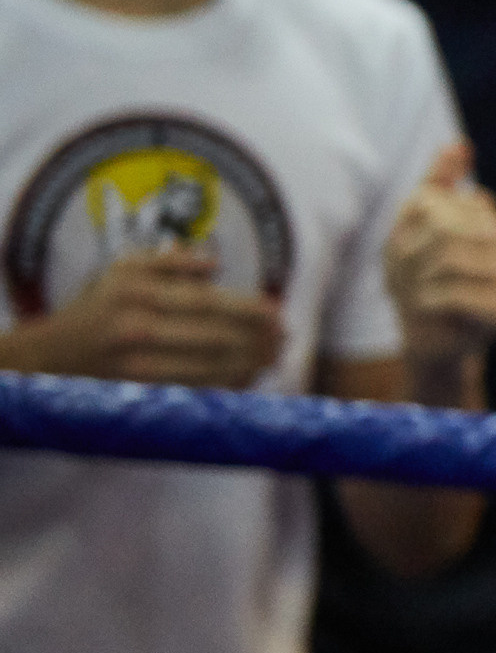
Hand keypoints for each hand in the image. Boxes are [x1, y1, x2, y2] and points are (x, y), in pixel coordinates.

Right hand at [31, 247, 282, 388]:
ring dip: (248, 366)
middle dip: (257, 340)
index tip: (279, 313)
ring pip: (206, 369)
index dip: (249, 310)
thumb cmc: (99, 303)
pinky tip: (247, 379)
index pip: (209, 303)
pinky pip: (191, 390)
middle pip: (213, 338)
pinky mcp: (137, 391)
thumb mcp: (125, 267)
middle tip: (286, 338)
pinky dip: (224, 386)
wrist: (51, 354)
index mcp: (139, 294)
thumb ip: (171, 261)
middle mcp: (137, 330)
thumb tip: (216, 266)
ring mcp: (136, 365)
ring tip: (274, 359)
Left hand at [384, 142, 495, 373]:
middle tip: (402, 271)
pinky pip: (460, 294)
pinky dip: (430, 300)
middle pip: (449, 227)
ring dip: (418, 276)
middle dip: (414, 250)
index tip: (405, 238)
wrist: (424, 333)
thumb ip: (438, 183)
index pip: (449, 199)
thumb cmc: (419, 275)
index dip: (418, 219)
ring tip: (412, 289)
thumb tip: (460, 146)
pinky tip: (424, 307)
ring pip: (453, 259)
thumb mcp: (415, 223)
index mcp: (487, 216)